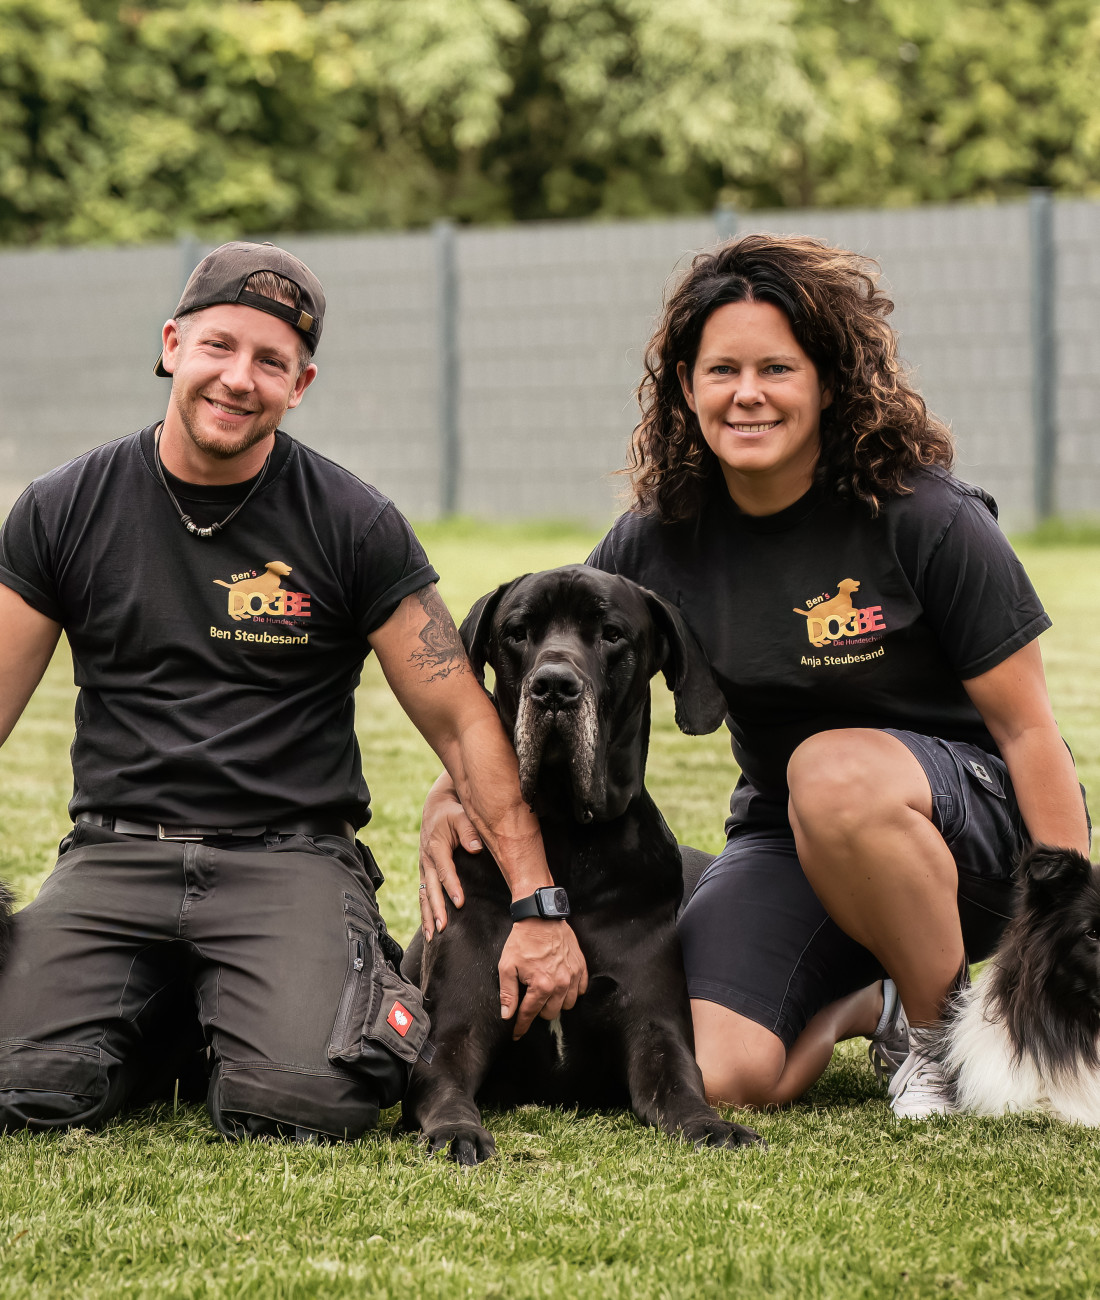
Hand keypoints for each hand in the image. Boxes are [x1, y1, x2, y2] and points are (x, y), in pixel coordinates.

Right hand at [419, 773, 481, 939]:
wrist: (436, 808)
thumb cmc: (452, 813)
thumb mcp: (461, 815)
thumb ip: (469, 831)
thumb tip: (476, 848)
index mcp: (436, 846)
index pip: (445, 870)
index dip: (452, 887)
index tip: (460, 903)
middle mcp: (427, 860)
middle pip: (431, 888)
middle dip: (436, 909)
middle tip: (443, 928)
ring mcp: (424, 867)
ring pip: (424, 895)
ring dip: (427, 915)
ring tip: (432, 935)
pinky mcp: (425, 872)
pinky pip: (423, 894)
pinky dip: (425, 911)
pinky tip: (429, 928)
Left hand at [498, 919, 588, 1038]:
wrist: (541, 917)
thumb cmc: (522, 941)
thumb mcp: (507, 966)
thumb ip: (508, 993)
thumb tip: (507, 1015)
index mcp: (541, 985)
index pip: (530, 1014)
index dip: (521, 1026)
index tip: (517, 1034)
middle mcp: (560, 984)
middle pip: (551, 1013)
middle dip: (539, 1010)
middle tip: (532, 999)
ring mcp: (573, 975)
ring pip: (568, 1005)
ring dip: (557, 1003)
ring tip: (547, 992)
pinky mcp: (581, 967)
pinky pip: (581, 991)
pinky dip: (572, 992)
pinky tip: (562, 985)